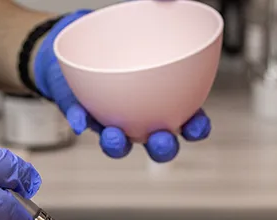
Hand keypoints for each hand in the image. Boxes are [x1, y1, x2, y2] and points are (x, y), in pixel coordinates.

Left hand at [33, 10, 211, 162]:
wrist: (82, 37)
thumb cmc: (124, 32)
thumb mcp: (146, 18)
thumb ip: (162, 9)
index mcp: (167, 99)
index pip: (189, 120)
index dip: (196, 128)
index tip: (196, 126)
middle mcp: (142, 116)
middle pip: (157, 142)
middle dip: (162, 148)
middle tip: (161, 139)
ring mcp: (114, 119)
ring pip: (119, 143)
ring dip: (118, 146)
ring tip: (115, 136)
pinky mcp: (85, 114)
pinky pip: (83, 121)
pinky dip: (81, 121)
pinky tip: (80, 121)